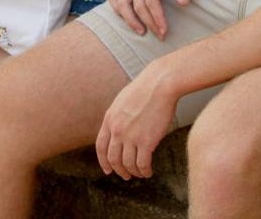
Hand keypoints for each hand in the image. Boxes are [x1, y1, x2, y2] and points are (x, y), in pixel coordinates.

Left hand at [95, 62, 177, 179]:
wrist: (160, 84)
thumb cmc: (145, 90)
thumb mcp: (123, 102)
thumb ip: (117, 117)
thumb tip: (118, 132)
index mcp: (109, 119)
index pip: (101, 147)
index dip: (104, 161)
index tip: (108, 170)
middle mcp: (117, 130)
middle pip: (113, 158)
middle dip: (119, 170)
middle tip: (126, 175)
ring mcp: (131, 136)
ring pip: (128, 164)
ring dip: (133, 172)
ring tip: (140, 173)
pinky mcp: (147, 141)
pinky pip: (142, 164)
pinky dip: (144, 171)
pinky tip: (148, 172)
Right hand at [108, 0, 196, 38]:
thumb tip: (182, 3)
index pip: (150, 1)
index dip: (157, 18)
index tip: (164, 31)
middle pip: (136, 4)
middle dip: (147, 23)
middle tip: (158, 35)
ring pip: (120, 1)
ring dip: (128, 19)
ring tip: (140, 31)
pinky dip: (115, 7)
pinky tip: (124, 17)